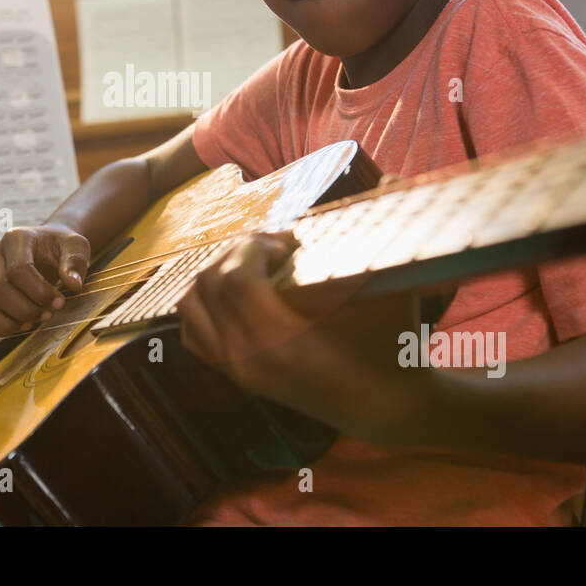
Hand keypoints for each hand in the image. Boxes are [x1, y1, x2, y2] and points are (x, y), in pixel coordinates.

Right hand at [0, 223, 90, 335]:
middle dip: (25, 310)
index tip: (59, 302)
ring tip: (29, 323)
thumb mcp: (76, 246)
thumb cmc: (59, 247)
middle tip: (47, 314)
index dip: (40, 292)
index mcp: (15, 238)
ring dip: (5, 322)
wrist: (46, 246)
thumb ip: (76, 262)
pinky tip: (17, 325)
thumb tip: (72, 284)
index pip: (18, 270)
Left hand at [178, 230, 429, 444]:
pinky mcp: (236, 376)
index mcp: (280, 343)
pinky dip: (202, 306)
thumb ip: (386, 233)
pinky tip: (235, 292)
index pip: (235, 279)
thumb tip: (394, 178)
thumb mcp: (390, 292)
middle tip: (272, 247)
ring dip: (214, 274)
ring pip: (191, 307)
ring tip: (251, 264)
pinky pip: (193, 334)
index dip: (253, 247)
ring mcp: (238, 370)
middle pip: (208, 285)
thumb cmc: (391, 347)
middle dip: (235, 253)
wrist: (386, 407)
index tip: (285, 242)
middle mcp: (248, 360)